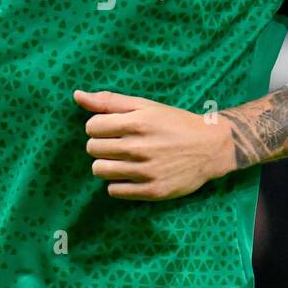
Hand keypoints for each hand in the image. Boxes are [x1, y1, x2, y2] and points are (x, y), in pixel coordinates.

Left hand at [73, 89, 236, 199]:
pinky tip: (132, 175)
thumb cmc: (174, 123)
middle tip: (120, 144)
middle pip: (92, 149)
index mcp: (136, 123)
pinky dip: (118, 184)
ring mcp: (145, 172)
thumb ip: (110, 101)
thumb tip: (77, 95)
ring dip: (107, 165)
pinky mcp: (152, 191)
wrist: (211, 147)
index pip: (91, 127)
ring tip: (124, 160)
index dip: (99, 127)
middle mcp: (139, 148)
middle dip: (102, 146)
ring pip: (100, 171)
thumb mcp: (145, 106)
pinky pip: (114, 191)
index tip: (112, 129)